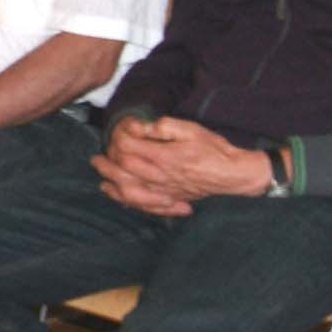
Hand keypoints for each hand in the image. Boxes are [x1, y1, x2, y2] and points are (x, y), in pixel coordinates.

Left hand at [90, 115, 268, 217]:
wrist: (235, 175)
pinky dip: (127, 201)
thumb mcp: (190, 129)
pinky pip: (143, 205)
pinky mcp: (171, 199)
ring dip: (112, 183)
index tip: (119, 131)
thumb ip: (162, 127)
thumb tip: (140, 126)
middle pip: (123, 170)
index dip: (118, 138)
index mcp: (164, 156)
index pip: (129, 148)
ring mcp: (165, 191)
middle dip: (106, 162)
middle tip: (96, 157)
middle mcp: (161, 176)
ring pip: (129, 191)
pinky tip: (118, 196)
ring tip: (101, 177)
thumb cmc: (215, 150)